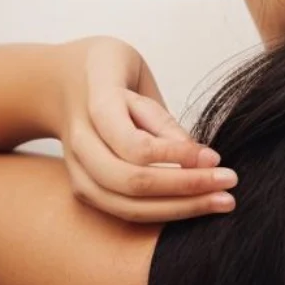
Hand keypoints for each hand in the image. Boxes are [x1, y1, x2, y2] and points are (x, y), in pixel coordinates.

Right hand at [56, 36, 237, 222]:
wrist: (54, 83)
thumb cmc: (107, 71)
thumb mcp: (134, 72)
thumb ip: (159, 116)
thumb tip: (197, 157)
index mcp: (96, 103)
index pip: (135, 145)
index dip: (177, 156)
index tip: (216, 157)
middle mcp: (80, 142)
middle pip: (132, 182)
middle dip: (186, 188)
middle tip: (230, 181)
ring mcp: (76, 170)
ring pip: (126, 205)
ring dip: (179, 209)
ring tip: (223, 202)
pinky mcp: (83, 188)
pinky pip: (123, 210)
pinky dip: (162, 213)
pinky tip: (195, 206)